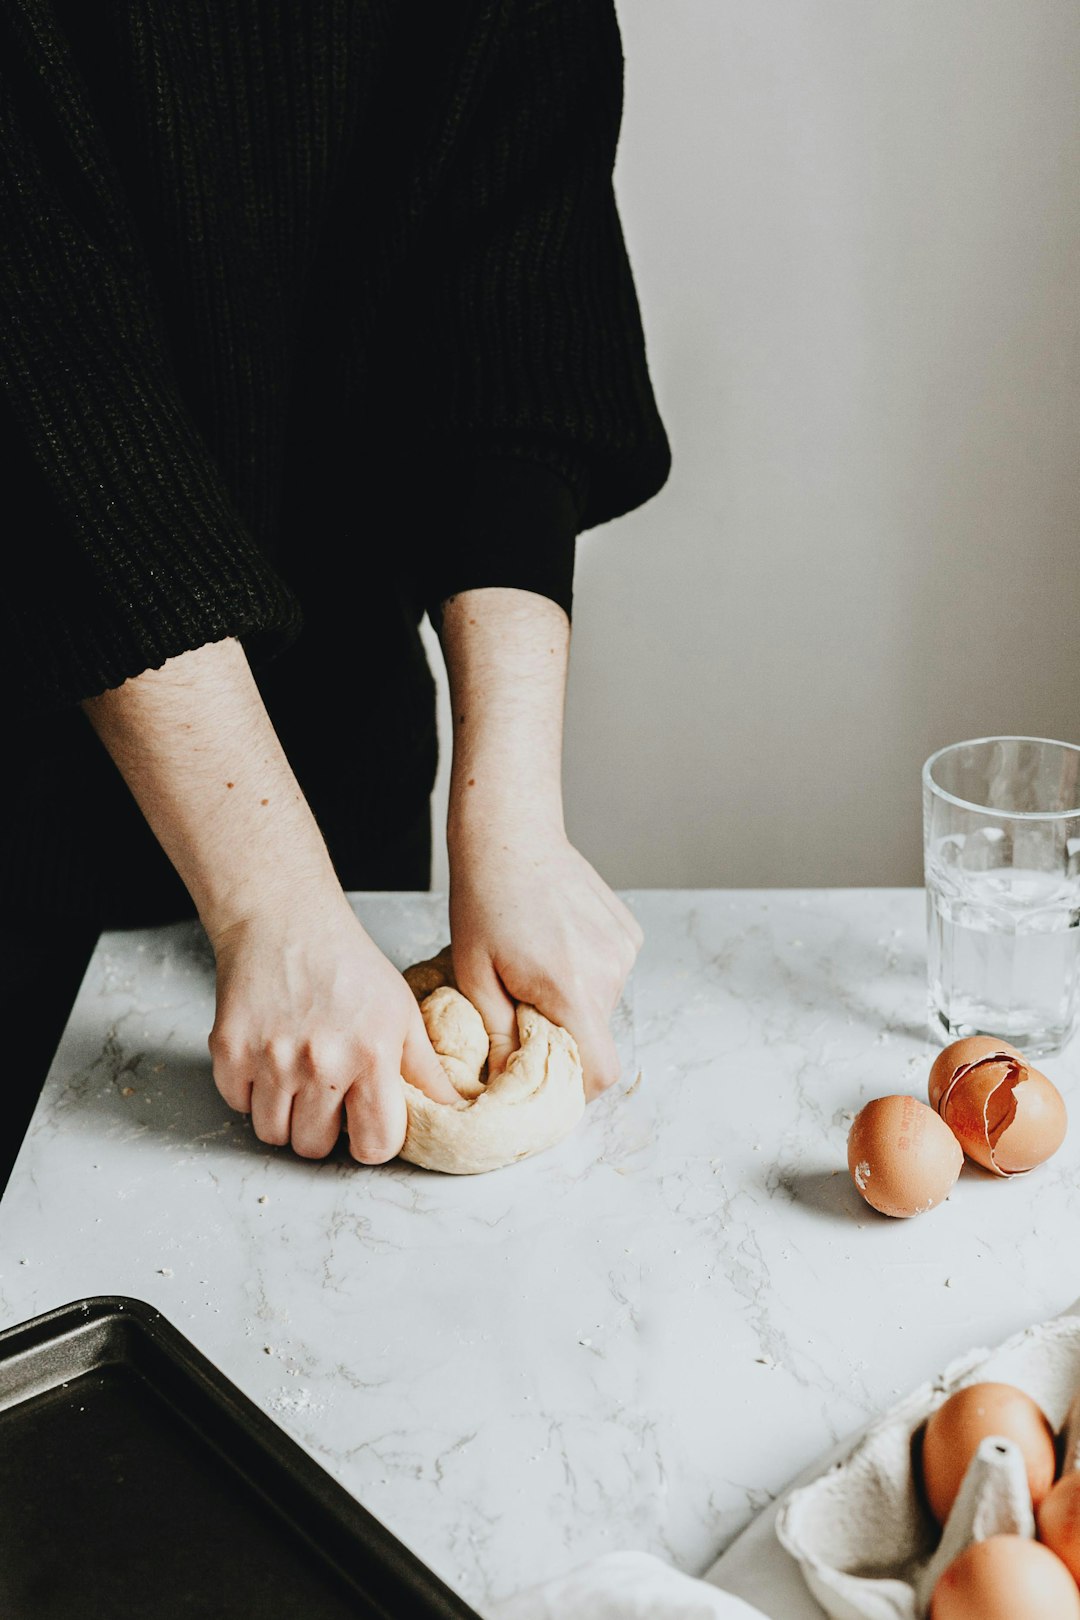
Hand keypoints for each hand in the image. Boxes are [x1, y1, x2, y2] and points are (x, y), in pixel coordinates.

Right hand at [207, 886, 458, 1161]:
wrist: (284, 920)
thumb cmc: (347, 964)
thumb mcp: (401, 1012)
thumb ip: (425, 1069)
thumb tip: (455, 1111)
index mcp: (372, 1055)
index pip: (375, 1146)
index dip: (372, 1140)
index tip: (366, 1124)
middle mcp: (320, 1063)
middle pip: (314, 1148)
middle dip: (322, 1130)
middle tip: (327, 1093)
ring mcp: (270, 1059)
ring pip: (272, 1134)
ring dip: (284, 1115)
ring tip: (296, 1077)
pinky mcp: (229, 1051)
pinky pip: (238, 1105)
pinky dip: (250, 1091)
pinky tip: (268, 1058)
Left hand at [448, 822, 642, 1097]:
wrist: (511, 835)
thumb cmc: (484, 901)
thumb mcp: (475, 976)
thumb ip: (498, 1036)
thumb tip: (507, 1082)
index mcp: (572, 988)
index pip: (601, 1070)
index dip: (576, 1087)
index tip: (544, 1075)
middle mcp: (610, 971)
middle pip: (596, 1035)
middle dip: (562, 1033)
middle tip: (520, 1005)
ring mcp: (624, 949)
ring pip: (602, 1004)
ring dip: (572, 1000)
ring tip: (535, 964)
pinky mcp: (628, 932)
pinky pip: (610, 973)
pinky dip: (585, 972)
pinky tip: (555, 942)